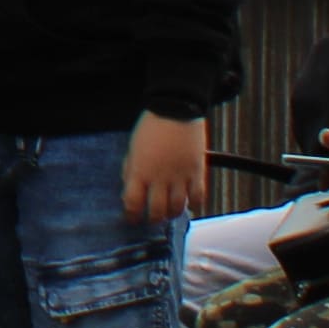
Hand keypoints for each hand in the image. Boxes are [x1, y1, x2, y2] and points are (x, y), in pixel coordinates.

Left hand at [121, 113, 207, 227]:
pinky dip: (195, 204)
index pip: (132, 203)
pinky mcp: (197, 172)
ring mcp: (179, 176)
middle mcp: (158, 178)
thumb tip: (130, 187)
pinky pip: (198, 197)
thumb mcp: (133, 148)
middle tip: (153, 218)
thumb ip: (131, 169)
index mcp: (139, 171)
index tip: (133, 218)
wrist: (175, 108)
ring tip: (169, 212)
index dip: (132, 215)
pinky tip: (190, 203)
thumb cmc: (151, 126)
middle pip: (156, 211)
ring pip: (177, 208)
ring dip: (172, 214)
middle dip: (153, 219)